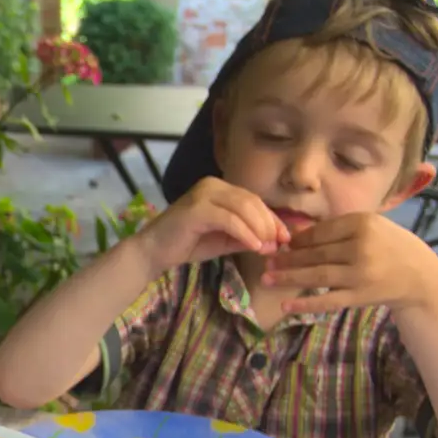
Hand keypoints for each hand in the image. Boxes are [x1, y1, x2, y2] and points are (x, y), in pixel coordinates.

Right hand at [133, 176, 289, 273]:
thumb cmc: (186, 245)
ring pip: (243, 208)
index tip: (285, 238)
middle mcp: (211, 185)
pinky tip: (254, 247)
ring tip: (268, 248)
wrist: (152, 252)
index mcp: (218, 188)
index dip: (272, 218)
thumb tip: (275, 242)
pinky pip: (230, 219)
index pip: (253, 200)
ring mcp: (203, 194)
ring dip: (260, 229)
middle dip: (269, 223)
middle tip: (280, 244)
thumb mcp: (224, 239)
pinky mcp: (197, 208)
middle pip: (251, 201)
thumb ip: (247, 236)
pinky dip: (245, 233)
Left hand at [262, 213, 437, 313]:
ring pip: (317, 276)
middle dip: (287, 259)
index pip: (320, 232)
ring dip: (289, 277)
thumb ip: (338, 228)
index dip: (297, 239)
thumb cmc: (390, 247)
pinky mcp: (361, 296)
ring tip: (267, 278)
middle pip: (315, 254)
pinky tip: (286, 305)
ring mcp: (361, 274)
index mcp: (363, 224)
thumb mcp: (371, 227)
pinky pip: (328, 301)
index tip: (280, 243)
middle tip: (266, 261)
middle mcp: (361, 247)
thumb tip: (296, 232)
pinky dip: (305, 303)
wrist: (421, 276)